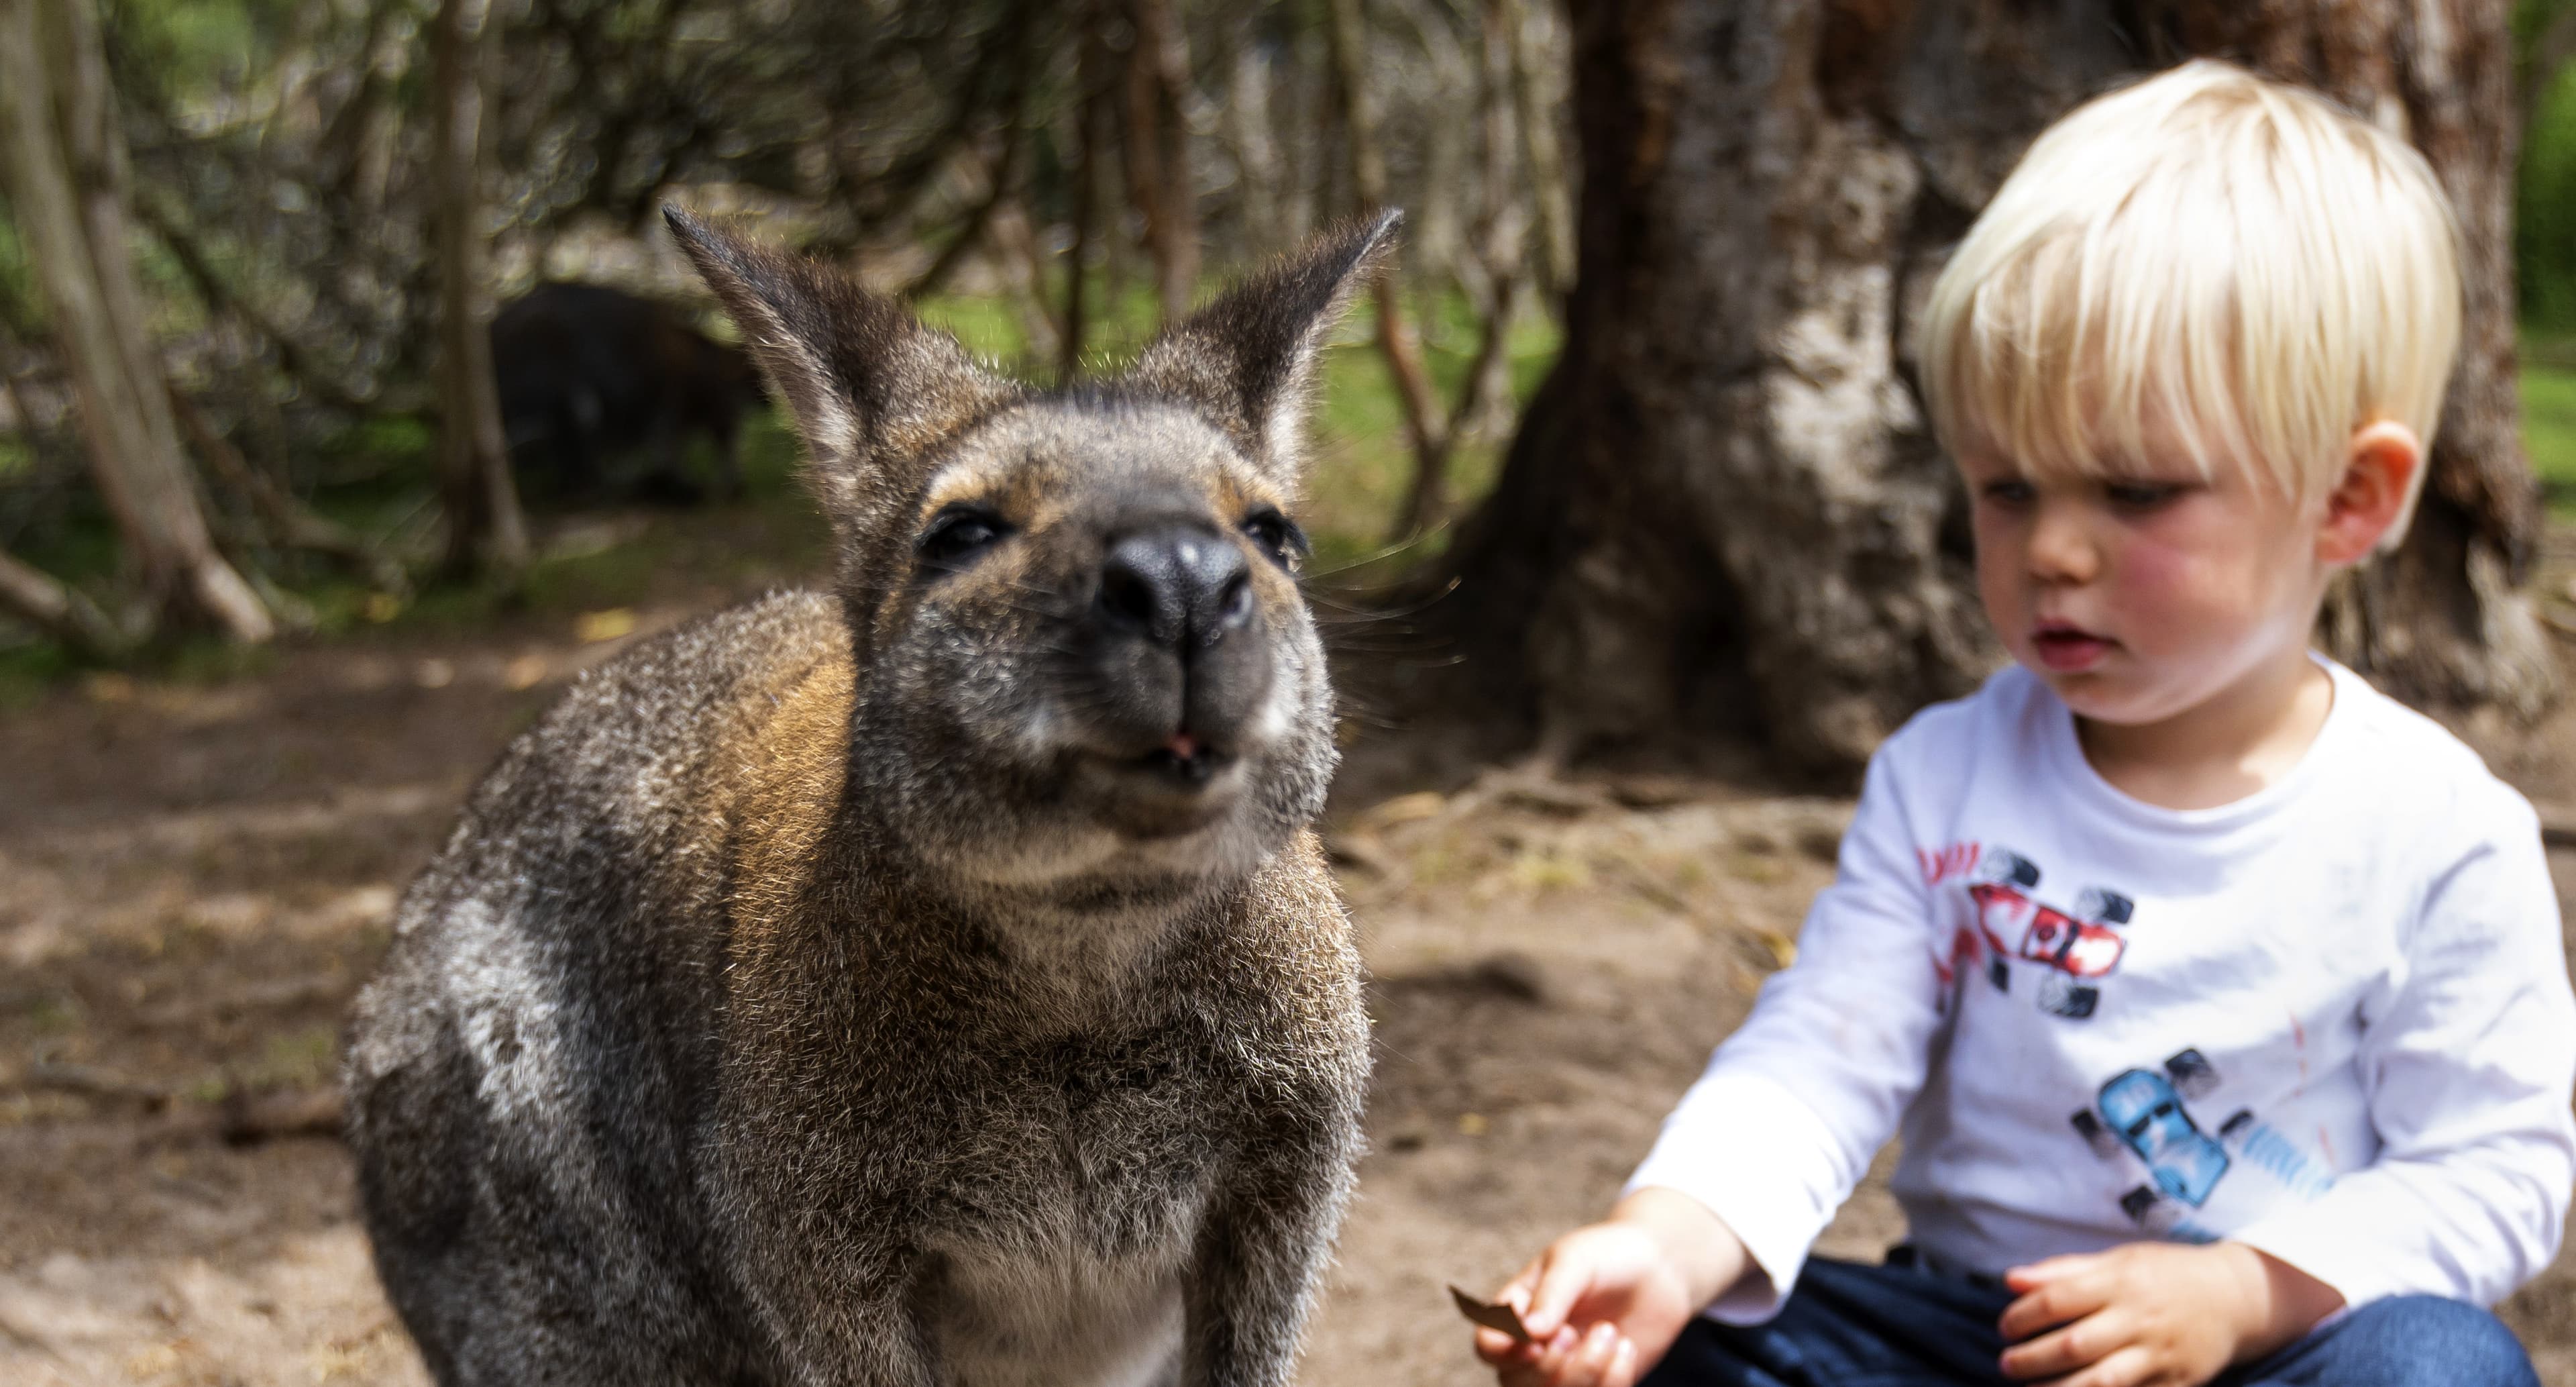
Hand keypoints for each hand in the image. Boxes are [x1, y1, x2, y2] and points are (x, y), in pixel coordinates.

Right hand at [1473, 1189, 1749, 1386]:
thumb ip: (1551, 1294)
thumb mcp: (1576, 1260)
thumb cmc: (1607, 1255)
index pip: (1488, 1345)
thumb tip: (1528, 1331)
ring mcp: (1567, 1369)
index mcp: (1516, 1311)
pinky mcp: (1600, 1384)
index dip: (1503, 1352)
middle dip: (1548, 1367)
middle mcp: (1534, 1346)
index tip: (1536, 1342)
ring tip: (1609, 1332)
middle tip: (1576, 1332)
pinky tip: (1626, 1347)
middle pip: (1516, 1383)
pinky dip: (1614, 1380)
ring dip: (1584, 1372)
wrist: (1659, 1268)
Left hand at [1996, 1242, 2342, 1386]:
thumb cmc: (2163, 1275)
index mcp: (2120, 1282)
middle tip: (2007, 1364)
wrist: (2235, 1296)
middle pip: (2074, 1345)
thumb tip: (2010, 1280)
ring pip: (2102, 1382)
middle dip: (2032, 1359)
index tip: (2005, 1328)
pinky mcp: (2178, 1383)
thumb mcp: (2117, 1261)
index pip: (2058, 1299)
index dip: (2022, 1316)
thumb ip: (2063, 1271)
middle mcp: (2139, 1319)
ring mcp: (2159, 1355)